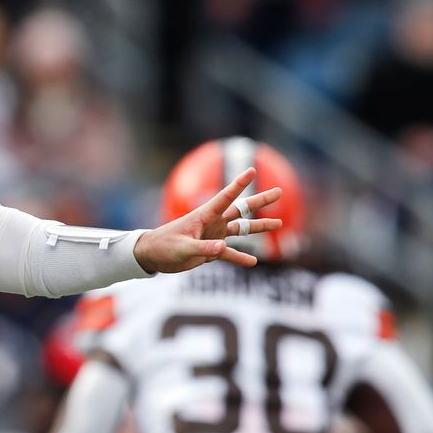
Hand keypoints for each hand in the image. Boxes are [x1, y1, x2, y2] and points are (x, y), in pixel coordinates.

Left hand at [132, 167, 282, 272]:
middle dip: (260, 201)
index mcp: (205, 215)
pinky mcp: (211, 250)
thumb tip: (224, 247)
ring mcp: (213, 235)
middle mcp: (213, 222)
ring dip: (259, 226)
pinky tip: (253, 262)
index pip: (225, 197)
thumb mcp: (184, 247)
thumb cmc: (164, 246)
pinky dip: (240, 257)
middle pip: (241, 209)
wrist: (152, 256)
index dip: (239, 183)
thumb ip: (204, 247)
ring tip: (279, 223)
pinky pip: (230, 253)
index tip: (252, 170)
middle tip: (280, 191)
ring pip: (241, 228)